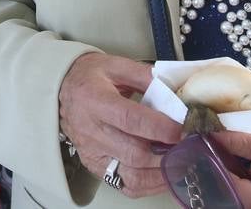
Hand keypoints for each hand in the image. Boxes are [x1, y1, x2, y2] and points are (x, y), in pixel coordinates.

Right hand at [58, 53, 182, 198]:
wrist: (60, 90)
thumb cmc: (90, 77)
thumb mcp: (115, 65)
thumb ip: (145, 75)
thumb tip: (174, 90)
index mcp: (95, 100)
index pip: (130, 119)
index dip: (160, 127)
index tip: (183, 128)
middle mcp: (91, 130)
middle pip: (134, 152)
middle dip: (167, 153)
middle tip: (190, 146)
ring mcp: (92, 153)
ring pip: (131, 175)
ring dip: (161, 173)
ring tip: (183, 161)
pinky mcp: (95, 166)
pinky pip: (125, 185)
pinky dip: (149, 185)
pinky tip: (164, 174)